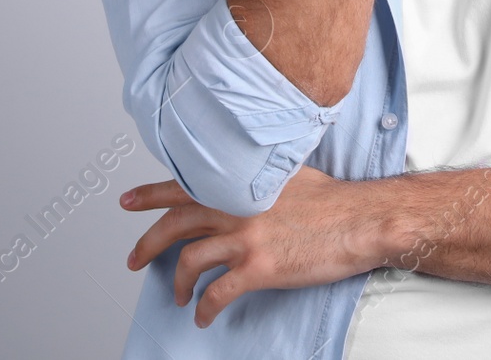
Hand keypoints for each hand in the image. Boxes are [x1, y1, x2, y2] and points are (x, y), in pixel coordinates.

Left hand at [120, 167, 390, 328]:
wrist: (362, 220)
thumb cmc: (334, 199)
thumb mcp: (288, 173)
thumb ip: (258, 179)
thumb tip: (243, 185)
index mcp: (240, 183)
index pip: (183, 185)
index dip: (151, 194)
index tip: (128, 200)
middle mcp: (236, 207)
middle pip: (175, 226)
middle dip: (148, 245)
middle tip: (134, 260)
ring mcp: (245, 238)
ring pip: (190, 263)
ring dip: (177, 284)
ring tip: (178, 296)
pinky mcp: (259, 268)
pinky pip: (217, 294)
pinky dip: (204, 310)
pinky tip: (204, 317)